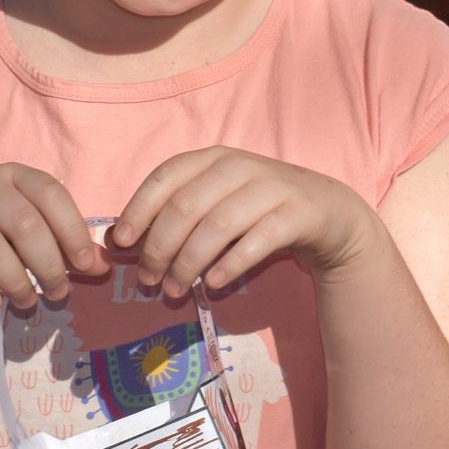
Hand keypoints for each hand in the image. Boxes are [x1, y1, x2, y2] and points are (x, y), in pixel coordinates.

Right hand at [0, 163, 103, 313]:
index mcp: (13, 175)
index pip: (50, 195)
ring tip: (28, 303)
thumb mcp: (22, 233)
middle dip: (48, 265)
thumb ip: (60, 244)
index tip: (86, 266)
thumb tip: (102, 266)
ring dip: (16, 280)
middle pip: (24, 224)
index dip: (72, 230)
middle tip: (59, 294)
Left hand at [112, 147, 380, 299]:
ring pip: (218, 225)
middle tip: (148, 281)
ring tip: (174, 290)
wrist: (327, 211)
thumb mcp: (217, 200)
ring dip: (189, 262)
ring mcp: (271, 188)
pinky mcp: (297, 214)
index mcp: (213, 157)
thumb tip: (121, 239)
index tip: (122, 243)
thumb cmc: (258, 208)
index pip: (166, 176)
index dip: (140, 208)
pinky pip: (257, 241)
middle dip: (161, 246)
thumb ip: (177, 211)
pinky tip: (212, 285)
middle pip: (187, 206)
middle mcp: (239, 166)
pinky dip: (230, 264)